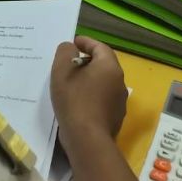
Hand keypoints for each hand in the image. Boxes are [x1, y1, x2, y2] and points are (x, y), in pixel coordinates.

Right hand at [50, 37, 127, 154]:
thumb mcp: (61, 70)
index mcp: (109, 67)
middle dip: (87, 61)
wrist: (87, 138)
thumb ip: (65, 52)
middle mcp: (120, 82)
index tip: (73, 43)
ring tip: (71, 83)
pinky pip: (103, 98)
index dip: (86, 42)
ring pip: (104, 82)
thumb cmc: (74, 99)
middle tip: (69, 63)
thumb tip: (71, 48)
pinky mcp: (116, 116)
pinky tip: (77, 101)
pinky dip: (92, 94)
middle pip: (103, 64)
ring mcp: (120, 101)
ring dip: (89, 79)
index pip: (100, 47)